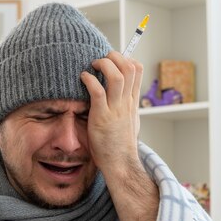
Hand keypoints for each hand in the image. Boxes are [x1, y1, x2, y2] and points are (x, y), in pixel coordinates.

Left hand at [80, 51, 143, 172]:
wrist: (121, 164)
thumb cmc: (121, 146)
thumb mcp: (129, 122)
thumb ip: (126, 108)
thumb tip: (122, 99)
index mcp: (133, 102)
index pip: (137, 70)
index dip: (125, 58)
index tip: (112, 61)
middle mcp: (126, 103)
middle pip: (129, 67)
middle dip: (114, 56)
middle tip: (101, 60)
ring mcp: (116, 110)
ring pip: (116, 76)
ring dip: (103, 65)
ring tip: (92, 66)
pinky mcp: (102, 118)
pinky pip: (98, 91)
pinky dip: (89, 80)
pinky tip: (83, 78)